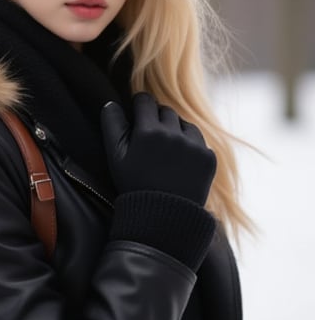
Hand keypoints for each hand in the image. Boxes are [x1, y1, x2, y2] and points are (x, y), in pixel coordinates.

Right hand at [100, 92, 215, 205]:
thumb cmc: (134, 186)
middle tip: (150, 140)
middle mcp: (174, 134)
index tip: (137, 115)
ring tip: (165, 153)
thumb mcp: (116, 158)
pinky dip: (190, 146)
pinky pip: (198, 140)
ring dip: (175, 131)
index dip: (139, 106)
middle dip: (157, 120)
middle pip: (165, 110)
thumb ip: (112, 126)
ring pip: (184, 123)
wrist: (163, 218)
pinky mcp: (208, 157)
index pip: (144, 101)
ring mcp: (194, 145)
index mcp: (148, 132)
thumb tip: (111, 103)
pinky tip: (180, 163)